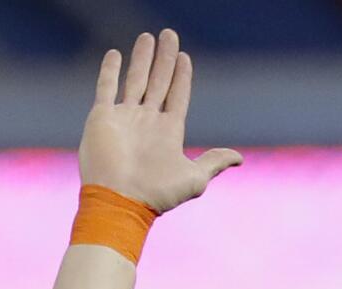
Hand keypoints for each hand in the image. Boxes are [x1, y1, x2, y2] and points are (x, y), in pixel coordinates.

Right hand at [78, 29, 241, 213]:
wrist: (121, 200)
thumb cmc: (159, 193)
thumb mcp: (195, 178)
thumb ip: (214, 162)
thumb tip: (240, 158)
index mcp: (169, 132)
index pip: (177, 95)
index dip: (182, 76)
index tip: (185, 56)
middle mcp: (147, 121)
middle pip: (159, 82)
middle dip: (165, 58)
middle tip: (170, 34)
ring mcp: (124, 118)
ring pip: (135, 80)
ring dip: (142, 58)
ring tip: (148, 37)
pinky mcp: (102, 118)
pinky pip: (106, 88)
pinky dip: (109, 70)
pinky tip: (116, 54)